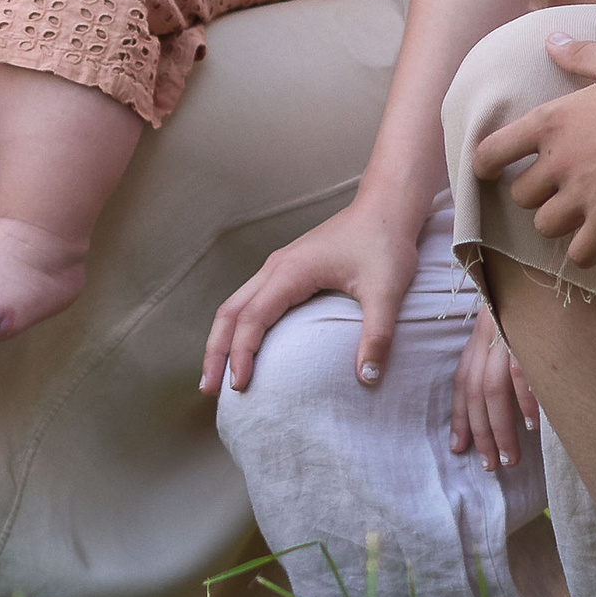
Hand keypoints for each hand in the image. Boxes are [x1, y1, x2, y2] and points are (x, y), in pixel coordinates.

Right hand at [200, 199, 422, 396]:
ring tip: (217, 375)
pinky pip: (251, 301)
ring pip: (235, 304)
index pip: (253, 317)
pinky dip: (238, 327)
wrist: (386, 207)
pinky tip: (243, 347)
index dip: (242, 353)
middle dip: (215, 351)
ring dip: (222, 339)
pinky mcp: (287, 270)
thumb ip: (377, 335)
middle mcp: (276, 267)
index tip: (239, 386)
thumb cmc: (385, 243)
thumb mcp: (386, 291)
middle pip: (230, 311)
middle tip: (209, 389)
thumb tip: (368, 379)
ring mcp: (278, 267)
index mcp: (291, 271)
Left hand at [450, 303, 537, 474]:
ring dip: (500, 427)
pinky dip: (526, 400)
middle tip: (491, 465)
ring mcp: (508, 333)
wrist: (543, 258)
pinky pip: (523, 370)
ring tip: (510, 457)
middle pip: (476, 392)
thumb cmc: (533, 299)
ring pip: (495, 388)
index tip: (459, 448)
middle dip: (480, 433)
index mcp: (480, 338)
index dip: (459, 417)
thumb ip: (503, 357)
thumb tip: (509, 402)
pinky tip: (532, 426)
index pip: (462, 382)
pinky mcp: (529, 330)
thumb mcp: (509, 326)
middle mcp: (488, 336)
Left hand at [471, 31, 595, 269]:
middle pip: (520, 197)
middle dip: (536, 196)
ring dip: (559, 223)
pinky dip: (586, 252)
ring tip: (578, 214)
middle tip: (558, 189)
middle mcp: (558, 160)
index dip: (486, 166)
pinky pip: (580, 254)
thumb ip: (576, 55)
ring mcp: (583, 192)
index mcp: (550, 121)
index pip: (491, 152)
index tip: (490, 172)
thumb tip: (551, 41)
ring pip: (544, 227)